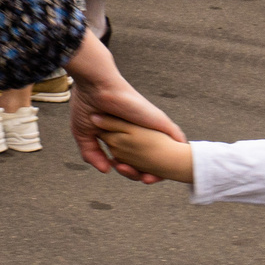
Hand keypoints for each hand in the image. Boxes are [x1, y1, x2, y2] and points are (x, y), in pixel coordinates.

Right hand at [65, 34, 185, 181]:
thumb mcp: (84, 134)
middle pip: (147, 158)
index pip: (130, 156)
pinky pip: (178, 141)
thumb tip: (107, 169)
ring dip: (163, 168)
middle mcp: (137, 131)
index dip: (129, 168)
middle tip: (139, 177)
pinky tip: (180, 165)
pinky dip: (181, 153)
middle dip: (145, 172)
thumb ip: (92, 153)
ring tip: (151, 178)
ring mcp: (149, 127)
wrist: (96, 86)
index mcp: (121, 133)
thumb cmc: (87, 105)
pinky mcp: (160, 122)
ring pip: (164, 153)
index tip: (121, 170)